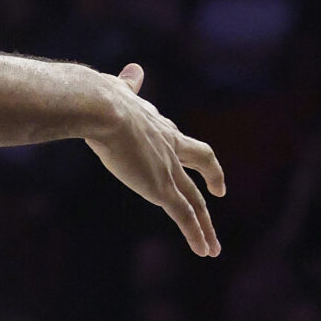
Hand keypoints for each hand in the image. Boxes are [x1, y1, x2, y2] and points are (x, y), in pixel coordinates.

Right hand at [84, 63, 224, 256]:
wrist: (101, 108)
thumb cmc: (102, 98)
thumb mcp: (119, 90)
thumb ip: (128, 84)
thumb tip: (135, 69)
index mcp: (158, 125)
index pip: (179, 140)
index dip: (187, 150)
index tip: (192, 156)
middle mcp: (170, 146)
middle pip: (200, 164)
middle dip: (211, 178)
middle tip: (219, 191)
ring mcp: (168, 168)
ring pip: (195, 201)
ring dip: (205, 226)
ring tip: (213, 246)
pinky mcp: (161, 187)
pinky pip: (185, 216)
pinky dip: (196, 234)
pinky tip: (204, 250)